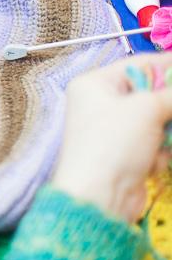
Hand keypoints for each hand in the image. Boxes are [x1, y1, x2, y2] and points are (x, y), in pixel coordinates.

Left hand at [51, 54, 171, 222]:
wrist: (100, 195)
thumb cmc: (114, 142)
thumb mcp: (146, 109)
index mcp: (95, 84)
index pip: (140, 64)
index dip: (169, 65)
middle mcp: (101, 103)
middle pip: (151, 93)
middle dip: (169, 105)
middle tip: (169, 116)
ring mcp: (115, 130)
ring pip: (158, 120)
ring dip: (168, 130)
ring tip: (161, 142)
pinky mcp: (127, 154)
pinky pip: (156, 143)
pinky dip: (163, 150)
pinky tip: (156, 161)